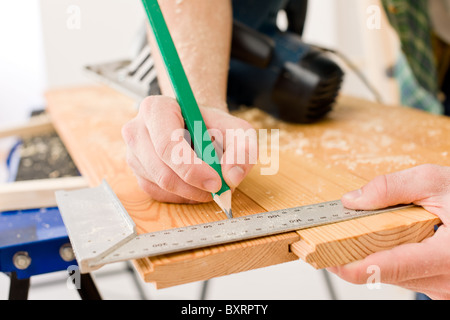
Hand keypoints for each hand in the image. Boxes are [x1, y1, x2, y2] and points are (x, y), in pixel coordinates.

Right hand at [122, 96, 256, 203]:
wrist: (197, 126)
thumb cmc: (214, 126)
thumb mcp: (237, 129)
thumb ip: (243, 148)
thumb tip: (232, 175)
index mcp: (156, 109)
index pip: (167, 145)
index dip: (191, 168)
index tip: (216, 181)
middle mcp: (137, 130)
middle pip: (163, 171)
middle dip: (195, 186)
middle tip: (220, 189)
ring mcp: (134, 153)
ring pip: (162, 186)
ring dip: (192, 191)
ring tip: (211, 180)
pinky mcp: (138, 173)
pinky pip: (160, 194)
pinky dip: (183, 195)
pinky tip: (196, 184)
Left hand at [327, 164, 449, 299]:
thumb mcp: (437, 181)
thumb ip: (392, 188)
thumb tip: (352, 200)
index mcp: (447, 256)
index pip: (389, 267)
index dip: (354, 266)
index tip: (327, 259)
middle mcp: (446, 280)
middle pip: (384, 273)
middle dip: (358, 255)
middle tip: (334, 238)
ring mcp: (444, 288)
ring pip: (393, 276)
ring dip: (376, 256)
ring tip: (368, 234)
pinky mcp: (442, 287)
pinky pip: (407, 277)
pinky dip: (393, 260)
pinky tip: (393, 242)